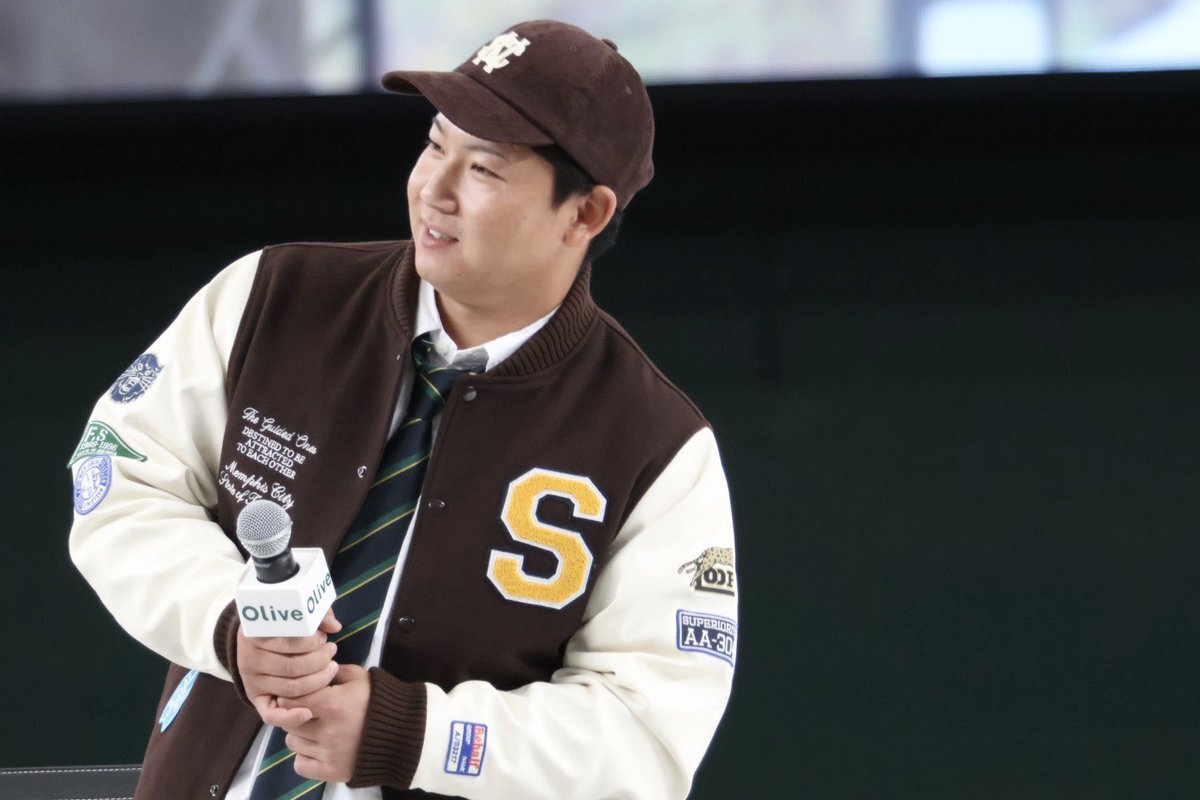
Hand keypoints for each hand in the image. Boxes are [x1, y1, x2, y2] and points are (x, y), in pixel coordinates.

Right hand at [238, 610, 341, 726]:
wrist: (254, 642)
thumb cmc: (280, 626)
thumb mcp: (293, 614)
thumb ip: (315, 615)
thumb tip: (335, 626)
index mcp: (254, 635)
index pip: (289, 642)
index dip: (313, 642)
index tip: (324, 638)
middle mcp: (249, 660)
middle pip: (293, 667)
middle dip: (320, 661)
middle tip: (331, 652)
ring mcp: (252, 682)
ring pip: (290, 689)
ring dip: (318, 681)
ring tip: (331, 668)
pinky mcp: (256, 700)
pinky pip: (271, 716)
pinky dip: (290, 718)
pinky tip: (308, 713)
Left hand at [263, 663, 371, 783]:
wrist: (402, 732)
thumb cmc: (378, 701)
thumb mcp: (359, 677)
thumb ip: (333, 671)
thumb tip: (311, 669)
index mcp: (333, 705)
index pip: (290, 701)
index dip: (290, 696)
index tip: (297, 695)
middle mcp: (327, 731)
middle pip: (289, 722)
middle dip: (295, 714)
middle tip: (309, 711)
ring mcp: (328, 754)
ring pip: (292, 743)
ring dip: (300, 735)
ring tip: (316, 729)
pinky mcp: (331, 771)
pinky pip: (300, 764)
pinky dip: (305, 756)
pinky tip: (317, 747)